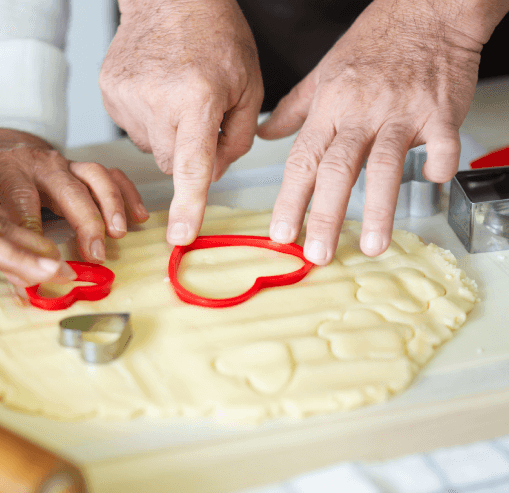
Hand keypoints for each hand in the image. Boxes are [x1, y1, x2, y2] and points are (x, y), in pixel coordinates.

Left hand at [0, 128, 148, 262]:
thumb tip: (3, 270)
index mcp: (6, 170)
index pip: (20, 197)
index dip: (33, 226)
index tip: (44, 257)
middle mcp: (41, 164)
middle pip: (68, 188)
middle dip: (85, 221)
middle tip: (96, 252)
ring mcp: (66, 164)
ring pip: (95, 177)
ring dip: (111, 205)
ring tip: (119, 234)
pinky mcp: (83, 168)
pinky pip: (111, 175)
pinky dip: (127, 194)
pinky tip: (139, 216)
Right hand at [100, 0, 262, 245]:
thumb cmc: (216, 35)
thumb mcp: (249, 85)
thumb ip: (237, 140)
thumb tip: (211, 177)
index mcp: (198, 95)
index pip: (192, 165)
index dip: (189, 205)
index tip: (180, 237)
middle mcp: (157, 99)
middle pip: (173, 164)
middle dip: (189, 153)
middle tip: (200, 116)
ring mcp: (126, 97)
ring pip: (153, 149)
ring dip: (169, 135)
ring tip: (177, 94)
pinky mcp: (109, 94)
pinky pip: (134, 130)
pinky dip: (149, 121)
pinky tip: (157, 92)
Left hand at [259, 0, 501, 264]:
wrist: (426, 8)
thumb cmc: (374, 42)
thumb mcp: (323, 72)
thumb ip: (294, 109)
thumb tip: (265, 133)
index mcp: (330, 108)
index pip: (302, 161)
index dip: (290, 200)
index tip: (281, 234)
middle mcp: (361, 113)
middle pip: (337, 170)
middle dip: (325, 216)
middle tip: (316, 253)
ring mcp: (401, 112)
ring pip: (385, 165)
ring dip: (380, 209)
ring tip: (373, 245)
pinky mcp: (439, 111)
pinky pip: (442, 143)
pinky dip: (440, 164)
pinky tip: (435, 181)